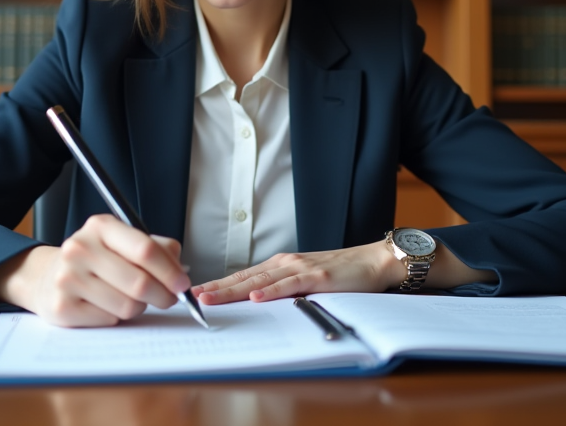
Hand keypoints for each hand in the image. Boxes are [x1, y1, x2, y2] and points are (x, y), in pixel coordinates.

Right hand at [0, 214, 190, 326]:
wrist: (48, 277)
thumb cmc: (96, 259)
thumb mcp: (122, 241)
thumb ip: (156, 248)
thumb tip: (180, 269)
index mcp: (100, 227)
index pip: (145, 250)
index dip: (170, 271)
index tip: (183, 284)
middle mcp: (80, 248)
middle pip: (139, 282)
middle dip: (164, 295)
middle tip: (169, 299)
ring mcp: (68, 278)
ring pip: (127, 305)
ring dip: (138, 307)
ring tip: (130, 298)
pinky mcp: (62, 307)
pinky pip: (109, 320)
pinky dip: (117, 317)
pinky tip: (107, 306)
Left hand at [190, 242, 400, 305]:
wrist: (373, 261)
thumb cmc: (342, 273)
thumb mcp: (306, 281)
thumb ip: (284, 290)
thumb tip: (259, 304)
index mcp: (281, 265)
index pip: (243, 276)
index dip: (219, 285)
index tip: (197, 294)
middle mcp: (285, 263)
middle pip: (244, 277)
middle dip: (216, 288)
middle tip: (192, 297)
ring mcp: (300, 268)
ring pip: (259, 280)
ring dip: (233, 290)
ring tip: (212, 298)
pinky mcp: (317, 277)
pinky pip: (289, 285)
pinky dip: (271, 291)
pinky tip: (255, 297)